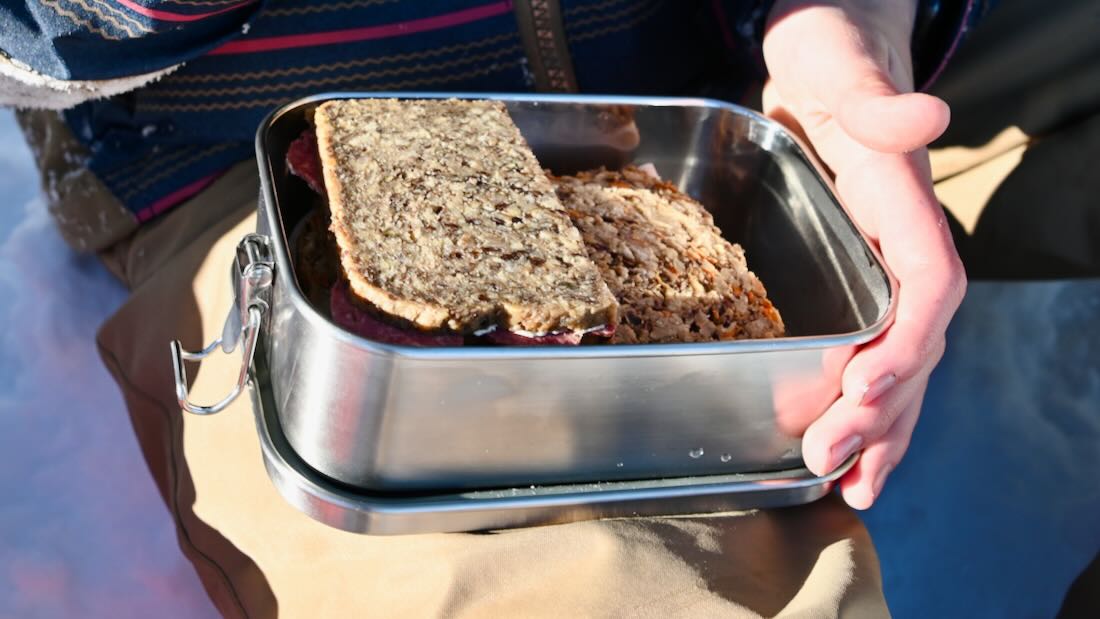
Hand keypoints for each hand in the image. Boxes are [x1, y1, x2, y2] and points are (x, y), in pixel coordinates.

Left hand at [762, 0, 966, 508]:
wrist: (824, 57)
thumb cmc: (833, 57)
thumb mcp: (842, 69)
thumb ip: (877, 102)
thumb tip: (925, 114)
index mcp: (905, 208)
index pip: (929, 289)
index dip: (906, 343)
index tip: (866, 388)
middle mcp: (902, 249)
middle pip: (912, 344)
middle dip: (877, 411)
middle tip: (831, 462)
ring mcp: (881, 269)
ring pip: (895, 364)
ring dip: (875, 429)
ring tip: (848, 486)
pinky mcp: (853, 280)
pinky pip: (865, 352)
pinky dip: (857, 405)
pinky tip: (839, 449)